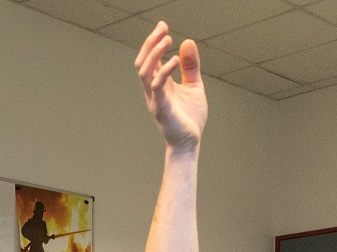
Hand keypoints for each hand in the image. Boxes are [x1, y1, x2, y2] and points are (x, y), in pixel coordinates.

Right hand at [135, 21, 206, 151]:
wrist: (190, 142)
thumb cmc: (189, 118)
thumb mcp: (194, 86)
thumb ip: (190, 66)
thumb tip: (187, 42)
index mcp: (159, 83)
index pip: (150, 58)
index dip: (154, 41)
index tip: (163, 25)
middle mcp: (153, 89)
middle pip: (142, 61)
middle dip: (150, 43)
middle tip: (162, 28)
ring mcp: (155, 98)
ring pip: (144, 71)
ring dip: (154, 53)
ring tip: (167, 39)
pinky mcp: (161, 108)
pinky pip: (157, 86)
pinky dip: (164, 70)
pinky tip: (175, 59)